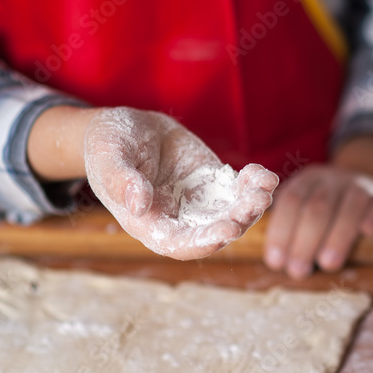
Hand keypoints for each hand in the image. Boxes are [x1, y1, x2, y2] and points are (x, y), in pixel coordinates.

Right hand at [84, 108, 277, 259]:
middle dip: (238, 220)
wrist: (127, 128)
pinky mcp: (214, 184)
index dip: (205, 241)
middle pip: (214, 231)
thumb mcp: (109, 158)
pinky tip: (263, 174)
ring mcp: (200, 203)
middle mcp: (179, 219)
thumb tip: (138, 205)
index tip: (227, 231)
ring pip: (233, 213)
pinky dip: (254, 185)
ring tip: (264, 186)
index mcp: (150, 224)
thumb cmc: (108, 146)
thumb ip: (122, 181)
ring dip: (252, 205)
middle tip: (255, 203)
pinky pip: (239, 191)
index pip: (180, 244)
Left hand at [263, 165, 372, 277]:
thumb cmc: (331, 213)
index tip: (276, 262)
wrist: (371, 189)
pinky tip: (369, 232)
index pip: (291, 201)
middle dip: (305, 240)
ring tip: (328, 264)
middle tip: (299, 271)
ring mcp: (365, 184)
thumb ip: (292, 230)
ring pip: (351, 204)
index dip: (282, 231)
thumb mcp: (307, 211)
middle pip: (318, 206)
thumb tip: (276, 263)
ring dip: (338, 235)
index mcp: (309, 180)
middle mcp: (336, 178)